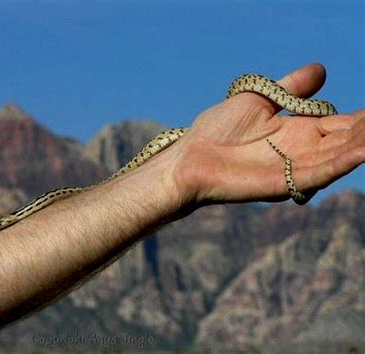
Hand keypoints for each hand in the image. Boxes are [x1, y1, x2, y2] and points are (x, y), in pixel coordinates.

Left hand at [171, 63, 363, 204]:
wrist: (191, 155)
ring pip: (337, 158)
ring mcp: (293, 168)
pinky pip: (316, 174)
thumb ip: (291, 89)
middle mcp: (301, 150)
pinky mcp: (282, 184)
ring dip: (360, 147)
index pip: (340, 123)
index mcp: (298, 130)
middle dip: (364, 132)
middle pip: (345, 141)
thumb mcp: (259, 99)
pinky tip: (360, 153)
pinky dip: (339, 165)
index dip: (361, 118)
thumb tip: (322, 70)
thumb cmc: (219, 128)